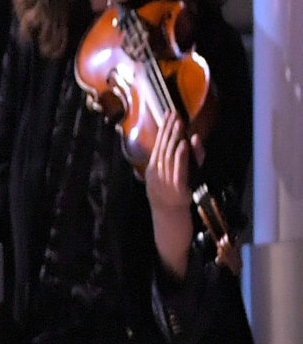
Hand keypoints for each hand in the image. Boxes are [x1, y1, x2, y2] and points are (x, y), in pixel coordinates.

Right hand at [145, 115, 196, 278]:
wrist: (169, 231)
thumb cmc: (173, 208)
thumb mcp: (176, 184)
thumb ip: (185, 164)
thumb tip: (192, 142)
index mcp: (152, 174)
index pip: (158, 147)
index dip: (164, 130)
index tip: (169, 115)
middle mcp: (156, 177)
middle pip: (163, 149)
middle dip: (169, 130)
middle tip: (174, 113)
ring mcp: (164, 183)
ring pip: (169, 156)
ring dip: (174, 138)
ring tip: (179, 123)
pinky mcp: (176, 189)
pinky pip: (178, 170)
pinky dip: (181, 156)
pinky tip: (183, 143)